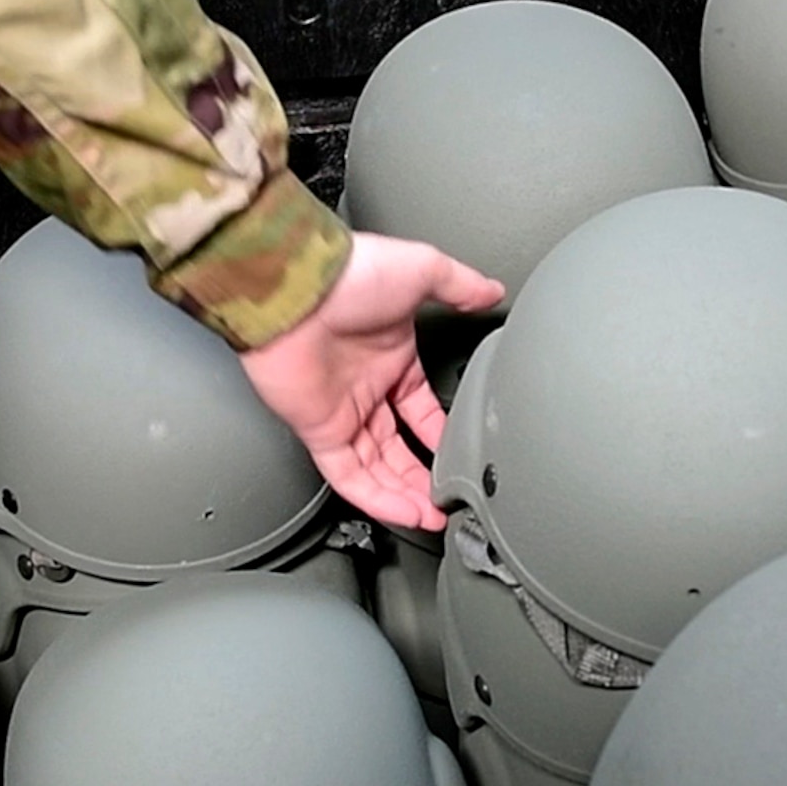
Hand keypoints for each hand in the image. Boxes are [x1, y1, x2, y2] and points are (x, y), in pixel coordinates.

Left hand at [240, 233, 503, 530]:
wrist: (296, 288)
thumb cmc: (349, 273)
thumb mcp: (423, 269)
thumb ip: (460, 285)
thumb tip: (491, 290)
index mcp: (391, 355)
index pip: (420, 407)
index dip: (440, 433)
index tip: (461, 453)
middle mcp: (365, 386)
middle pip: (397, 445)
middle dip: (423, 475)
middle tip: (449, 498)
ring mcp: (341, 410)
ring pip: (375, 467)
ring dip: (404, 495)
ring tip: (434, 516)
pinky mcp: (318, 429)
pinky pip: (347, 475)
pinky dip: (375, 497)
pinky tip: (404, 512)